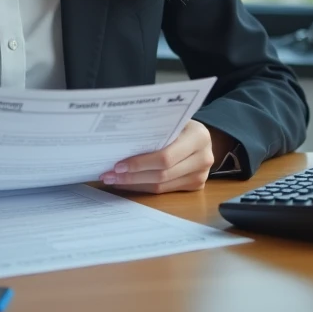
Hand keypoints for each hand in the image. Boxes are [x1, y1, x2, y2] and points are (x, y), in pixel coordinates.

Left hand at [99, 120, 216, 193]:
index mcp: (198, 137)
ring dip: (134, 184)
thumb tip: (119, 141)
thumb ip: (155, 129)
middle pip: (162, 174)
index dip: (140, 163)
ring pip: (161, 186)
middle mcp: (203, 158)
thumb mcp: (173, 120)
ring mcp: (201, 175)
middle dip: (132, 176)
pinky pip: (164, 191)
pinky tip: (128, 183)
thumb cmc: (182, 125)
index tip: (117, 165)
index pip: (165, 157)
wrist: (203, 137)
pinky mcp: (195, 186)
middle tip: (109, 176)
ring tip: (114, 180)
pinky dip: (143, 187)